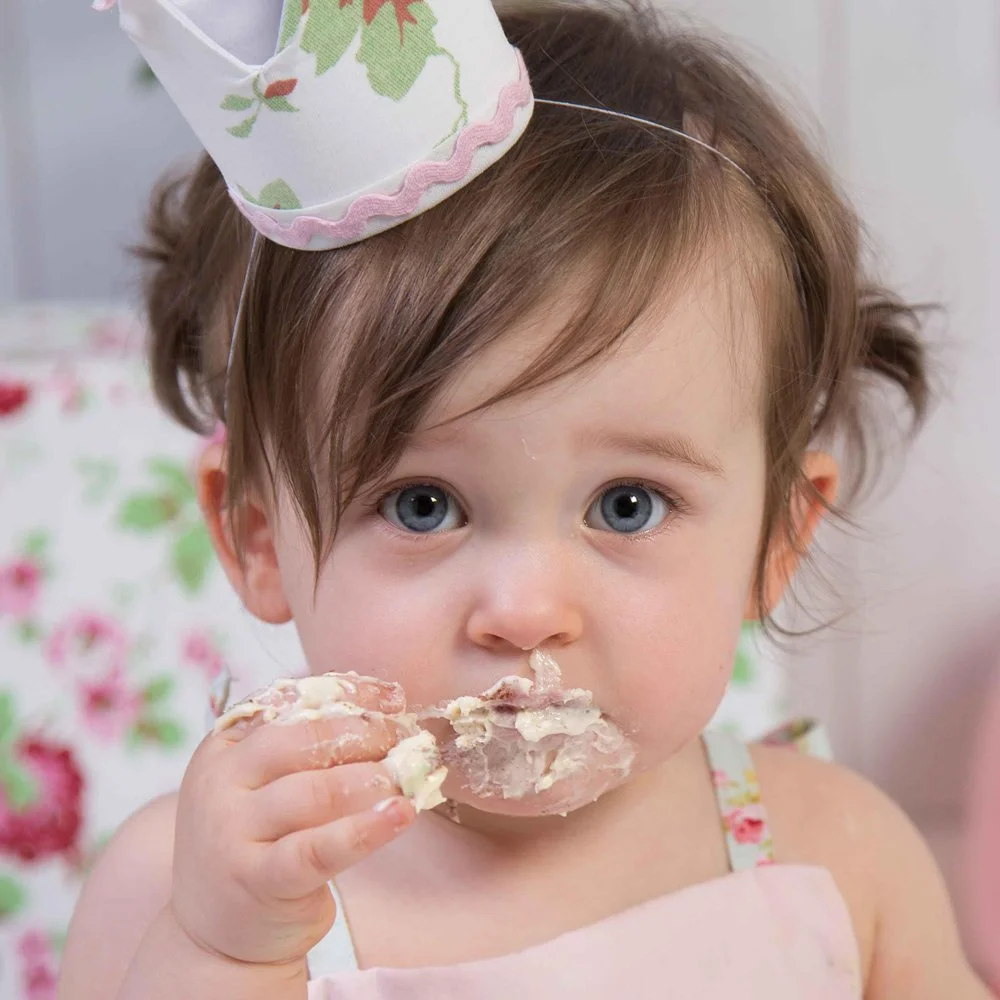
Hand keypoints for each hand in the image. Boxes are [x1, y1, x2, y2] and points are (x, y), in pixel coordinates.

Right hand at [170, 677, 414, 966]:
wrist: (215, 934)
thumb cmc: (259, 842)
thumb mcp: (263, 785)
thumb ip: (306, 746)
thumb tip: (384, 707)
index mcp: (223, 747)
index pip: (289, 703)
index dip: (347, 695)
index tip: (392, 698)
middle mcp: (220, 784)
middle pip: (303, 742)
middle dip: (364, 734)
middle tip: (406, 739)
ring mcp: (233, 834)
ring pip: (315, 792)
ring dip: (371, 779)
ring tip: (407, 776)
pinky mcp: (257, 880)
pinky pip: (319, 848)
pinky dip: (365, 830)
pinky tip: (400, 815)